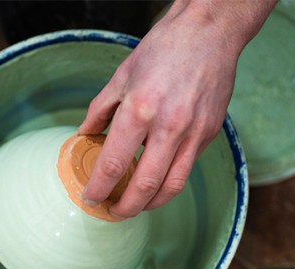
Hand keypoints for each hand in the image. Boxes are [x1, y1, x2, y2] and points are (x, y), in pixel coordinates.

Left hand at [79, 0, 268, 217]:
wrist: (211, 30)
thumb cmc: (165, 48)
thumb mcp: (121, 75)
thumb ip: (100, 110)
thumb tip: (83, 136)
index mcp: (140, 109)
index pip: (114, 164)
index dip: (99, 188)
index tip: (90, 198)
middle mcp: (169, 125)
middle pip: (144, 185)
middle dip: (124, 208)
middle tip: (112, 213)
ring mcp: (193, 131)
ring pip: (171, 186)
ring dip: (149, 204)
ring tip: (134, 207)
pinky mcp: (209, 132)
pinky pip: (186, 168)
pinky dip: (168, 183)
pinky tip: (154, 183)